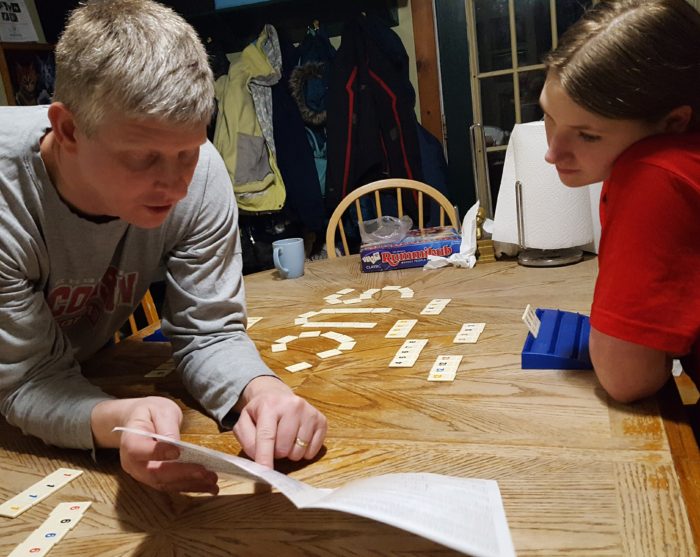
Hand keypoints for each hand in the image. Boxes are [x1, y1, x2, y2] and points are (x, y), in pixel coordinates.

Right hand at [92, 396, 218, 493]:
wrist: (137, 421)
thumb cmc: (149, 413)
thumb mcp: (160, 410)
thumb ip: (167, 426)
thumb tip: (176, 445)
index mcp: (130, 441)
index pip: (139, 450)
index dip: (158, 453)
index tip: (178, 451)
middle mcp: (133, 463)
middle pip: (155, 473)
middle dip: (182, 473)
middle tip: (204, 471)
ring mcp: (143, 474)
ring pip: (165, 484)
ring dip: (190, 483)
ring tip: (211, 480)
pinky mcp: (154, 479)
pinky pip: (171, 486)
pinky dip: (190, 486)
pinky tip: (208, 486)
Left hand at [233, 376, 326, 467]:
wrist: (277, 394)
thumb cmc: (260, 412)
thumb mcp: (244, 421)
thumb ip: (247, 440)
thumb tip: (260, 460)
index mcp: (270, 405)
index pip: (267, 436)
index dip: (265, 457)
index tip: (265, 474)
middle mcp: (293, 406)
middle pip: (284, 447)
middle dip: (276, 453)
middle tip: (273, 443)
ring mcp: (310, 413)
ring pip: (299, 451)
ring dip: (290, 453)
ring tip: (285, 440)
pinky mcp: (321, 421)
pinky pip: (313, 451)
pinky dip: (304, 452)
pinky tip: (297, 440)